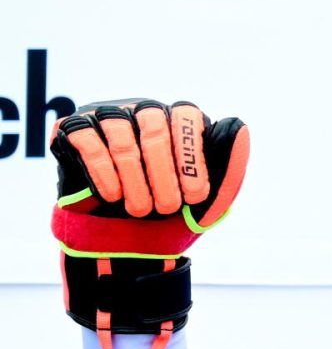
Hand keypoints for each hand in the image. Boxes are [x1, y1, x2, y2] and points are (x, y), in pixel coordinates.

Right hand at [52, 99, 249, 348]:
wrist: (124, 237)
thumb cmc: (172, 211)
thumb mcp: (209, 198)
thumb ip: (229, 167)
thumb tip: (241, 128)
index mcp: (178, 120)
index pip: (187, 116)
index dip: (191, 157)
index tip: (195, 197)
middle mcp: (142, 110)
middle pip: (154, 125)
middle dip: (163, 174)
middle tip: (166, 209)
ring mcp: (107, 116)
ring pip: (121, 136)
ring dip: (134, 180)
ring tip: (140, 210)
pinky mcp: (73, 129)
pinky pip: (88, 142)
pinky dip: (104, 174)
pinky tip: (113, 196)